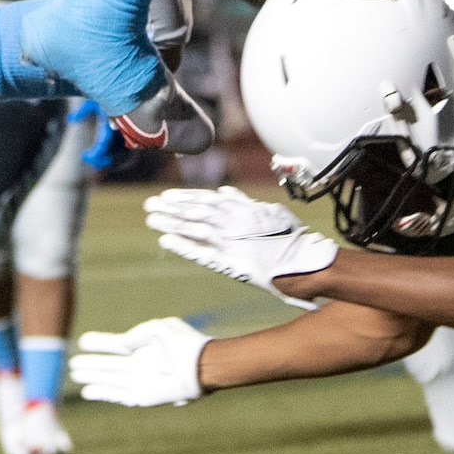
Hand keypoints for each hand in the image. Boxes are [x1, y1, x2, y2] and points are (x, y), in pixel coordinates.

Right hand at [73, 316, 210, 406]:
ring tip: (74, 374)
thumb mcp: (160, 328)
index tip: (82, 341)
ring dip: (92, 378)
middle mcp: (140, 365)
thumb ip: (138, 333)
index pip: (116, 345)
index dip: (99, 343)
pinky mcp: (145, 396)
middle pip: (109, 366)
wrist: (201, 366)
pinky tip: (88, 391)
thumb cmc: (184, 344)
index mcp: (144, 348)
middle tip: (72, 363)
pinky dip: (103, 393)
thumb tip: (122, 344)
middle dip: (91, 364)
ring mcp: (141, 381)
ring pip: (110, 380)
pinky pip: (119, 396)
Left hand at [144, 185, 336, 308]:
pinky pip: (201, 252)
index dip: (184, 198)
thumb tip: (225, 192)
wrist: (303, 260)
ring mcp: (231, 241)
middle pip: (195, 211)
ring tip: (151, 219)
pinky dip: (183, 246)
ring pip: (194, 228)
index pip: (206, 200)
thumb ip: (245, 202)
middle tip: (150, 205)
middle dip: (171, 208)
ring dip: (171, 223)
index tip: (167, 197)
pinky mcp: (231, 261)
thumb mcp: (270, 211)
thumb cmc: (290, 238)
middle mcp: (233, 222)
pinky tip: (166, 240)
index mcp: (241, 209)